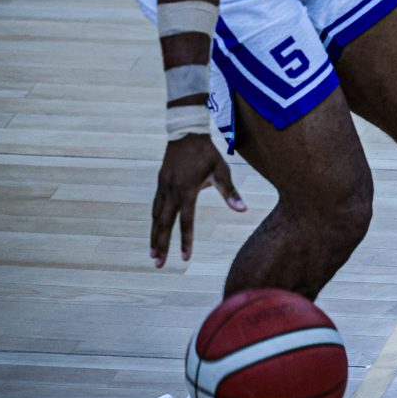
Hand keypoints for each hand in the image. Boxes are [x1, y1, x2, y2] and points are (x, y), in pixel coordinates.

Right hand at [150, 135, 245, 268]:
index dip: (186, 241)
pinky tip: (155, 230)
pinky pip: (155, 206)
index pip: (186, 221)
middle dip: (161, 245)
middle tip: (158, 265)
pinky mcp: (160, 183)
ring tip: (153, 253)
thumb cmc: (207, 153)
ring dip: (154, 236)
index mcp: (187, 190)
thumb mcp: (221, 170)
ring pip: (156, 217)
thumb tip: (243, 210)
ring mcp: (163, 187)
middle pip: (165, 224)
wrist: (186, 132)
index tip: (185, 258)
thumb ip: (230, 192)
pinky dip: (154, 221)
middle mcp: (172, 191)